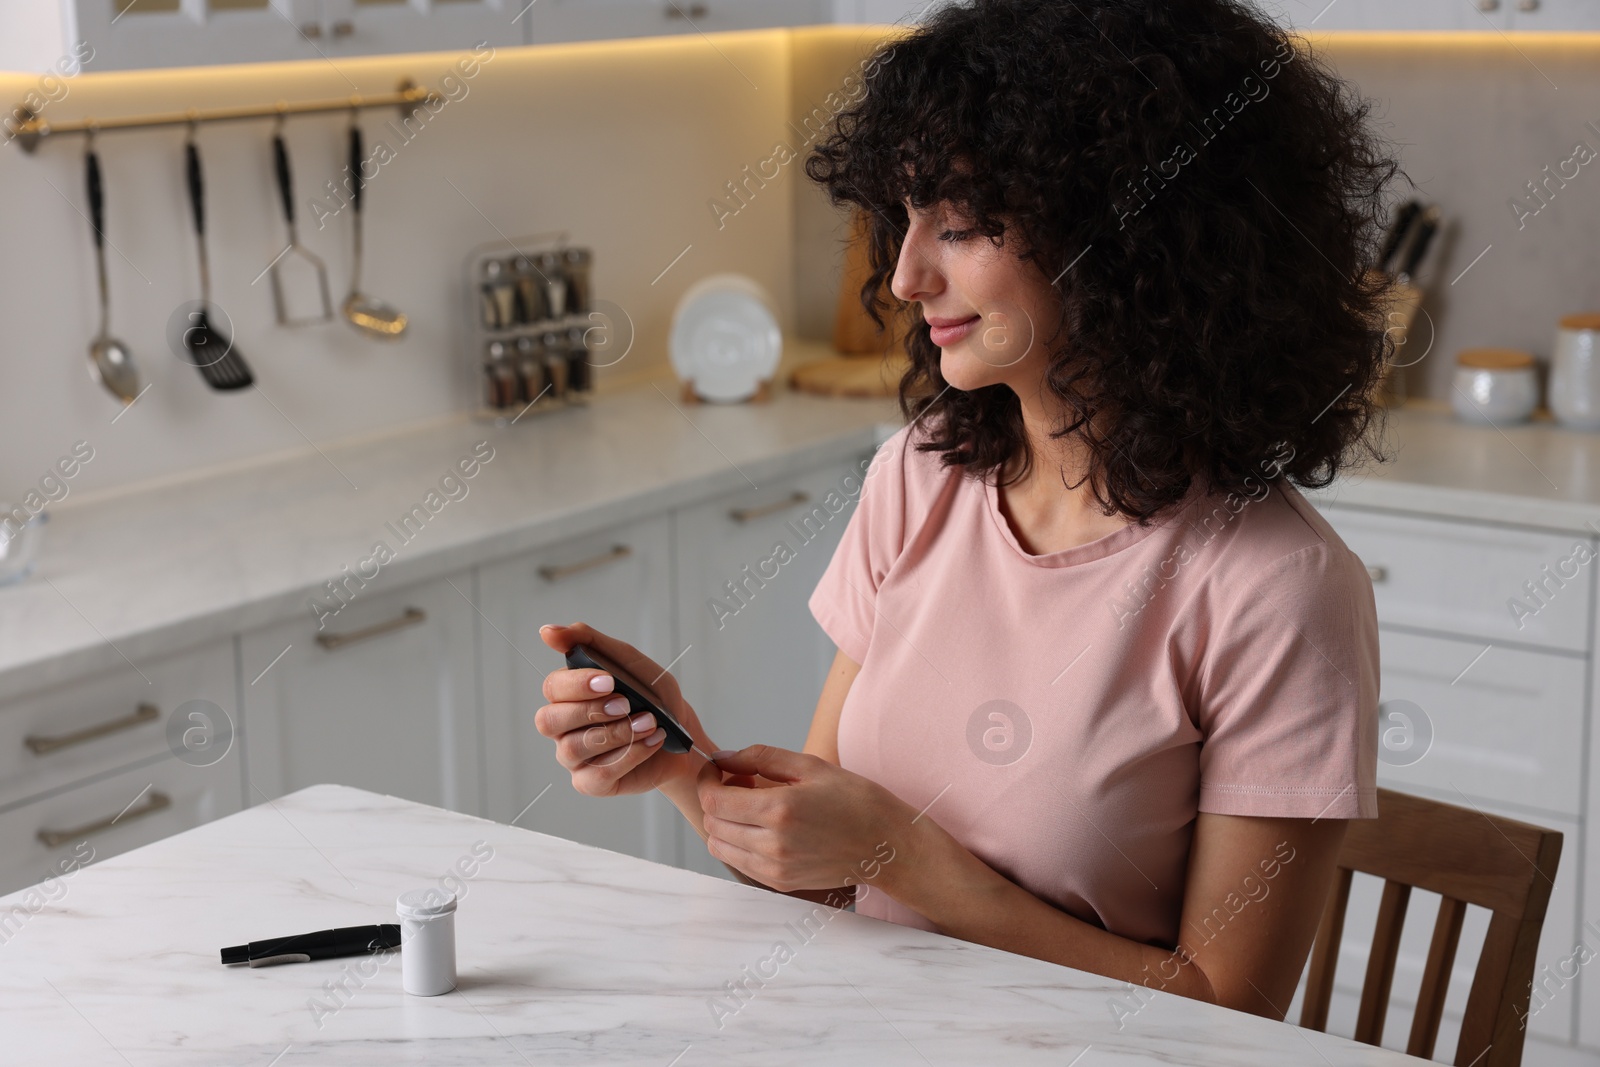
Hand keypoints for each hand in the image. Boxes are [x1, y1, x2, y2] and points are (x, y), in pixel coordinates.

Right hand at [536, 622, 714, 797]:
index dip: (577, 685)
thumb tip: (546, 632)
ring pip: (574, 748)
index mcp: (566, 694)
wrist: (679, 730)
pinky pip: (597, 774)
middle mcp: (562, 727)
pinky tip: (651, 741)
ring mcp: (573, 758)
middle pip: (550, 721)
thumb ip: (587, 641)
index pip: (553, 688)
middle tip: (626, 704)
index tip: (610, 680)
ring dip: (616, 733)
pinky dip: (629, 756)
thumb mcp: (625, 660)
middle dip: (591, 711)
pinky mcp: (591, 782)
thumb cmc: (649, 694)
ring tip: (648, 722)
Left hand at [696, 745, 908, 894]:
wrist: (887, 845)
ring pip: (720, 846)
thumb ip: (760, 758)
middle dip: (715, 799)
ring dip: (723, 823)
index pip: (714, 800)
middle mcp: (772, 844)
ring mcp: (775, 868)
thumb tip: (724, 758)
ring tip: (749, 806)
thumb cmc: (855, 800)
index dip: (707, 780)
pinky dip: (738, 842)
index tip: (717, 769)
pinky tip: (760, 826)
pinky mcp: (780, 883)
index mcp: (779, 810)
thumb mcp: (810, 765)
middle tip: (738, 783)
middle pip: (712, 823)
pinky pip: (739, 862)